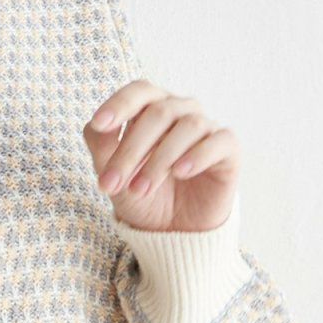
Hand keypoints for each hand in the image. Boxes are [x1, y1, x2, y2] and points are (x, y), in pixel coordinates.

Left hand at [83, 74, 238, 232]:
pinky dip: (197, 155)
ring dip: (159, 160)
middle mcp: (180, 111)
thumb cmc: (141, 194)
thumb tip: (95, 125)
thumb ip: (102, 147)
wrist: (171, 230)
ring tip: (139, 189)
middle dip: (130, 150)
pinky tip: (180, 172)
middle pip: (158, 113)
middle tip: (112, 183)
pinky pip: (218, 142)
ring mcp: (206, 128)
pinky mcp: (228, 149)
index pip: (139, 92)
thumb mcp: (114, 174)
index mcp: (151, 108)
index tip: (99, 123)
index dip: (119, 104)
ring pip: (187, 126)